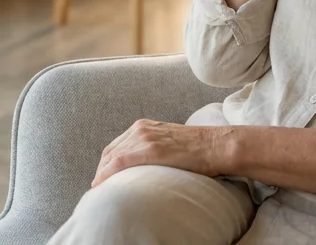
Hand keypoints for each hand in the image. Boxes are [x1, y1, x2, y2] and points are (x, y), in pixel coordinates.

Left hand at [91, 120, 227, 187]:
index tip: (103, 177)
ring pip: (111, 157)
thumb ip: (154, 148)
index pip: (116, 145)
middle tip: (99, 186)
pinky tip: (102, 185)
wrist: (216, 146)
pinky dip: (106, 174)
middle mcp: (141, 129)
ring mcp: (145, 138)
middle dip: (101, 169)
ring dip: (102, 174)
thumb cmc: (199, 149)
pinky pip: (119, 162)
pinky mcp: (150, 149)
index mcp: (145, 126)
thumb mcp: (170, 142)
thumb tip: (146, 167)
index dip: (105, 163)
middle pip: (110, 151)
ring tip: (99, 189)